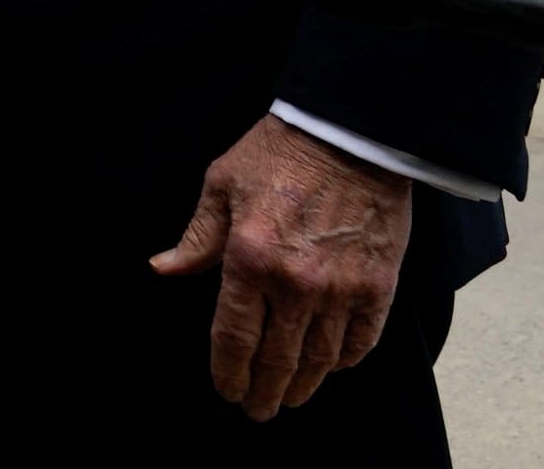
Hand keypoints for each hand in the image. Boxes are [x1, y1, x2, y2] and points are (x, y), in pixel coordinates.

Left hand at [150, 115, 415, 419]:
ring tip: (292, 396)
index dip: (229, 372)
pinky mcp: (378, 287)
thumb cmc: (279, 153)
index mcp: (248, 259)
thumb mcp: (221, 186)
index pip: (234, 337)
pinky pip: (360, 341)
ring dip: (304, 385)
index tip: (227, 391)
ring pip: (319, 359)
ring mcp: (340, 290)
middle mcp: (294, 285)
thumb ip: (197, 237)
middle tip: (258, 410)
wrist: (351, 134)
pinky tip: (331, 366)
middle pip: (278, 360)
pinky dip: (344, 360)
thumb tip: (165, 269)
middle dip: (265, 392)